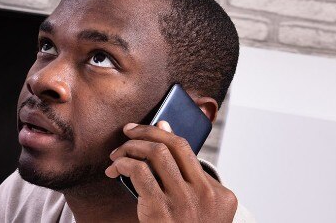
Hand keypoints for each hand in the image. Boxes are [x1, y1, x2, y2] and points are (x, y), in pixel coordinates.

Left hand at [106, 121, 237, 222]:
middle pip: (172, 146)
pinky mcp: (160, 210)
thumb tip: (163, 125)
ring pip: (156, 154)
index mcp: (220, 195)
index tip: (144, 128)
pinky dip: (123, 164)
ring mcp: (184, 202)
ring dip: (130, 148)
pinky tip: (115, 170)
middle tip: (126, 133)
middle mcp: (206, 195)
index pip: (188, 150)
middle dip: (145, 132)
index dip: (162, 133)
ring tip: (117, 155)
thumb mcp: (196, 208)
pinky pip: (139, 172)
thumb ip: (184, 174)